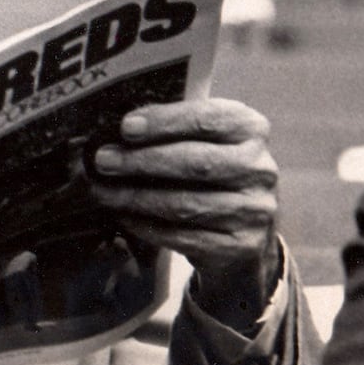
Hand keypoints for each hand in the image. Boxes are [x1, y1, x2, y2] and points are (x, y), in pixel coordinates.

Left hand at [89, 98, 281, 331]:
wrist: (246, 233)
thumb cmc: (213, 176)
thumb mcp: (204, 142)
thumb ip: (172, 130)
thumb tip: (118, 130)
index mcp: (251, 129)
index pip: (207, 118)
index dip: (164, 121)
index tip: (126, 127)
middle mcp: (260, 168)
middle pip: (195, 162)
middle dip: (141, 161)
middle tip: (103, 160)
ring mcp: (255, 210)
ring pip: (185, 203)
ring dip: (136, 197)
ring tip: (103, 191)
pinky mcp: (242, 245)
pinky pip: (184, 236)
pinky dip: (147, 225)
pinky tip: (124, 216)